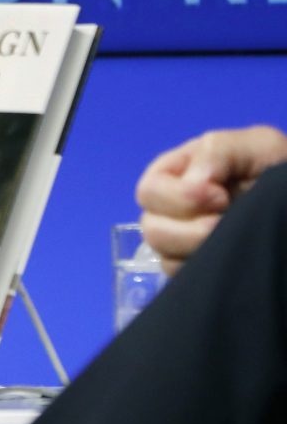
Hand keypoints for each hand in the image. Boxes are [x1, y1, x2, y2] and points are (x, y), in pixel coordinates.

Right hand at [136, 125, 286, 273]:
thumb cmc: (279, 170)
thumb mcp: (254, 146)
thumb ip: (217, 151)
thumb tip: (193, 185)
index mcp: (177, 175)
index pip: (149, 191)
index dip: (179, 197)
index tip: (221, 196)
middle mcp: (173, 210)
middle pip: (151, 228)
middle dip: (189, 230)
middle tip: (224, 224)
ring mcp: (185, 242)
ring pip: (165, 257)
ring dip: (199, 249)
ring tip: (233, 240)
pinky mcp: (200, 266)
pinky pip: (184, 277)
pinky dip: (206, 270)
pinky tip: (231, 256)